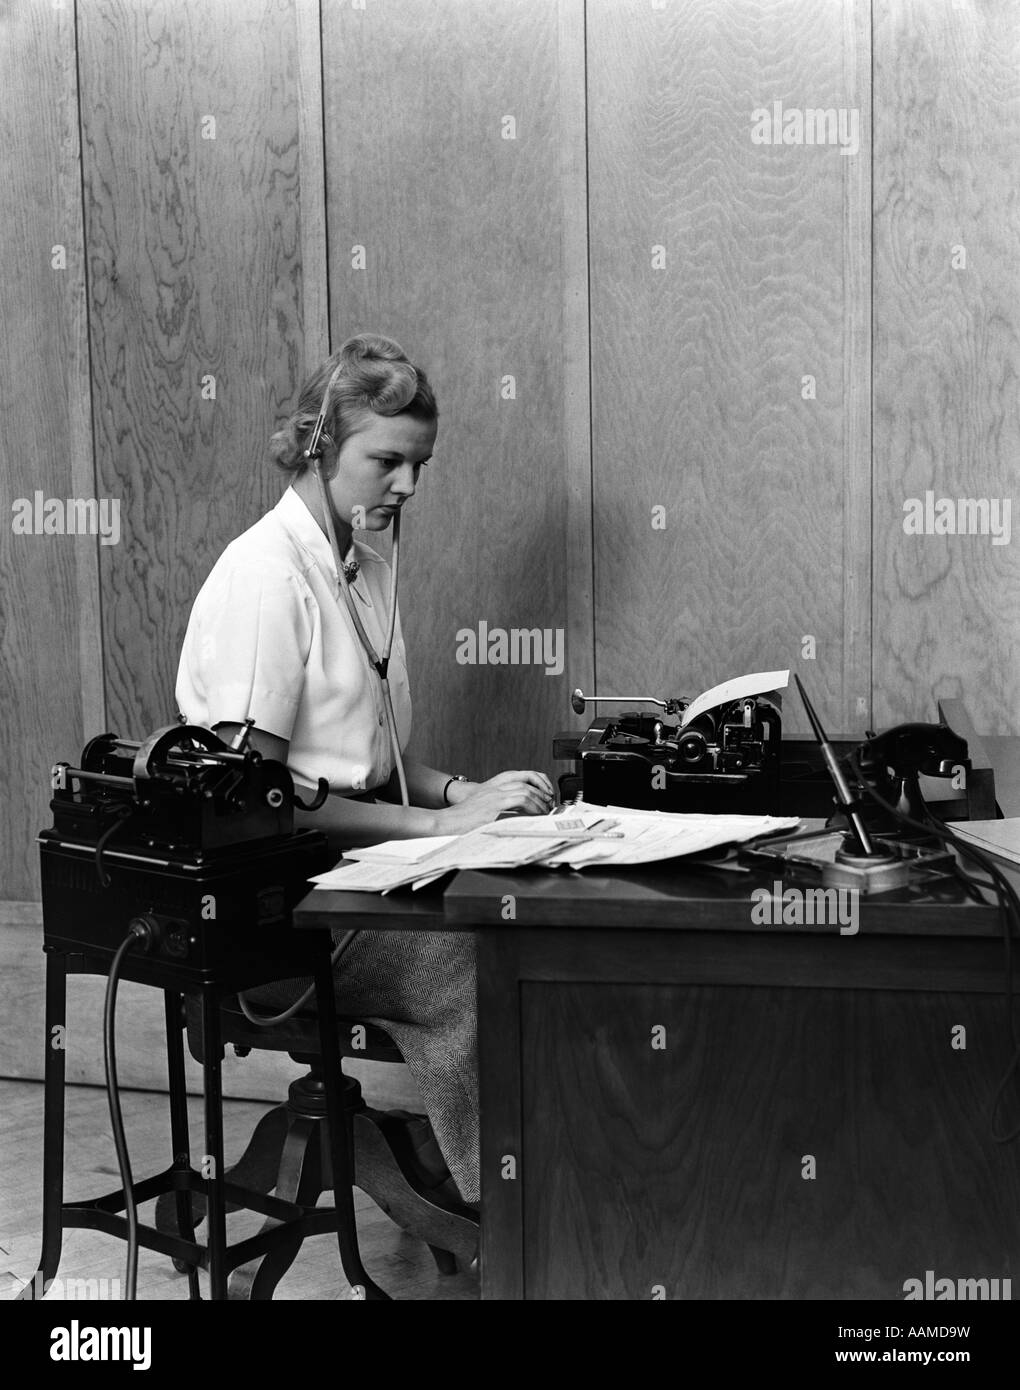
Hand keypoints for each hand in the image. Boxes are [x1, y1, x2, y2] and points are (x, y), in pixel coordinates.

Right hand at [435, 770, 555, 832]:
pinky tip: (535, 816)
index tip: (547, 795)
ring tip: (544, 812)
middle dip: (542, 794)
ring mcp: (494, 796)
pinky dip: (531, 808)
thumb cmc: (465, 818)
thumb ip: (503, 805)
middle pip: (526, 782)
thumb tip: (525, 814)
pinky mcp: (493, 808)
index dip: (539, 783)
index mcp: (494, 785)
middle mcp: (495, 788)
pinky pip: (518, 802)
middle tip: (549, 805)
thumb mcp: (485, 805)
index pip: (523, 775)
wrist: (447, 821)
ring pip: (525, 791)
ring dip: (538, 802)